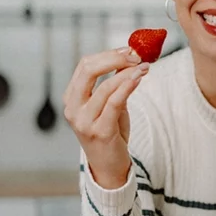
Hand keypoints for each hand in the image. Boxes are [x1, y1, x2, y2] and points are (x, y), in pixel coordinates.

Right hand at [63, 47, 149, 188]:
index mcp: (71, 98)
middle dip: (114, 58)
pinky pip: (114, 103)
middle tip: (136, 54)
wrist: (109, 166)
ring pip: (105, 87)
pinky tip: (138, 78)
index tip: (129, 49)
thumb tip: (131, 60)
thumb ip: (116, 85)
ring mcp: (84, 121)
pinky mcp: (99, 131)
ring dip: (127, 73)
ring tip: (144, 66)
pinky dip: (127, 87)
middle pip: (89, 70)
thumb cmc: (110, 133)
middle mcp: (73, 108)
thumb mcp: (110, 105)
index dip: (107, 54)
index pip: (85, 66)